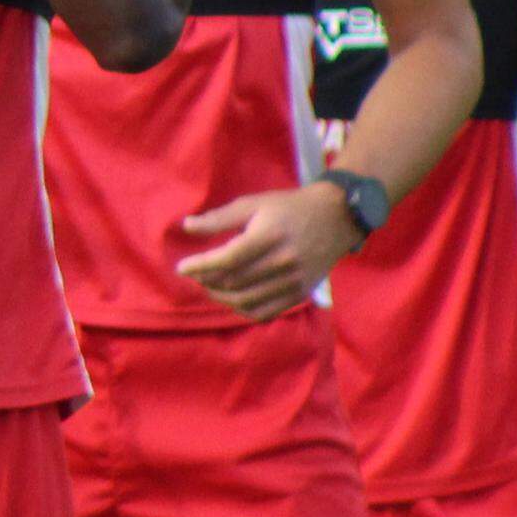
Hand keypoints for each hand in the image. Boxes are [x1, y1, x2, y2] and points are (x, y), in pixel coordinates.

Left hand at [175, 182, 366, 318]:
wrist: (335, 218)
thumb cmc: (288, 207)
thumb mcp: (253, 203)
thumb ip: (219, 218)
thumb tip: (186, 227)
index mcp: (269, 236)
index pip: (227, 260)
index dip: (200, 266)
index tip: (181, 267)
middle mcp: (282, 262)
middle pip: (234, 283)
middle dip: (206, 282)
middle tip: (194, 275)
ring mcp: (293, 281)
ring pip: (246, 302)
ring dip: (221, 298)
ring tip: (209, 287)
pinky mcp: (300, 293)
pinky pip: (265, 313)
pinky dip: (243, 310)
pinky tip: (232, 298)